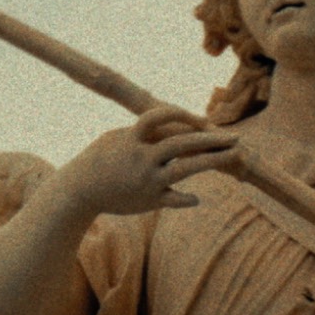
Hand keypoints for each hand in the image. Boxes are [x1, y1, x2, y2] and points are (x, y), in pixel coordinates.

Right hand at [58, 104, 241, 217]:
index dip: (185, 115)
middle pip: (182, 142)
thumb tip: (172, 124)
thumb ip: (144, 132)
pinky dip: (187, 198)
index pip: (162, 117)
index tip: (203, 120)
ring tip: (234, 155)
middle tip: (236, 137)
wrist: (79, 191)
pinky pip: (174, 199)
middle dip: (211, 138)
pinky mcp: (148, 200)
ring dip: (212, 160)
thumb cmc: (100, 159)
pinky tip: (197, 198)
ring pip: (185, 168)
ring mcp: (147, 180)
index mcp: (132, 138)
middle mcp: (142, 158)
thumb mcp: (117, 138)